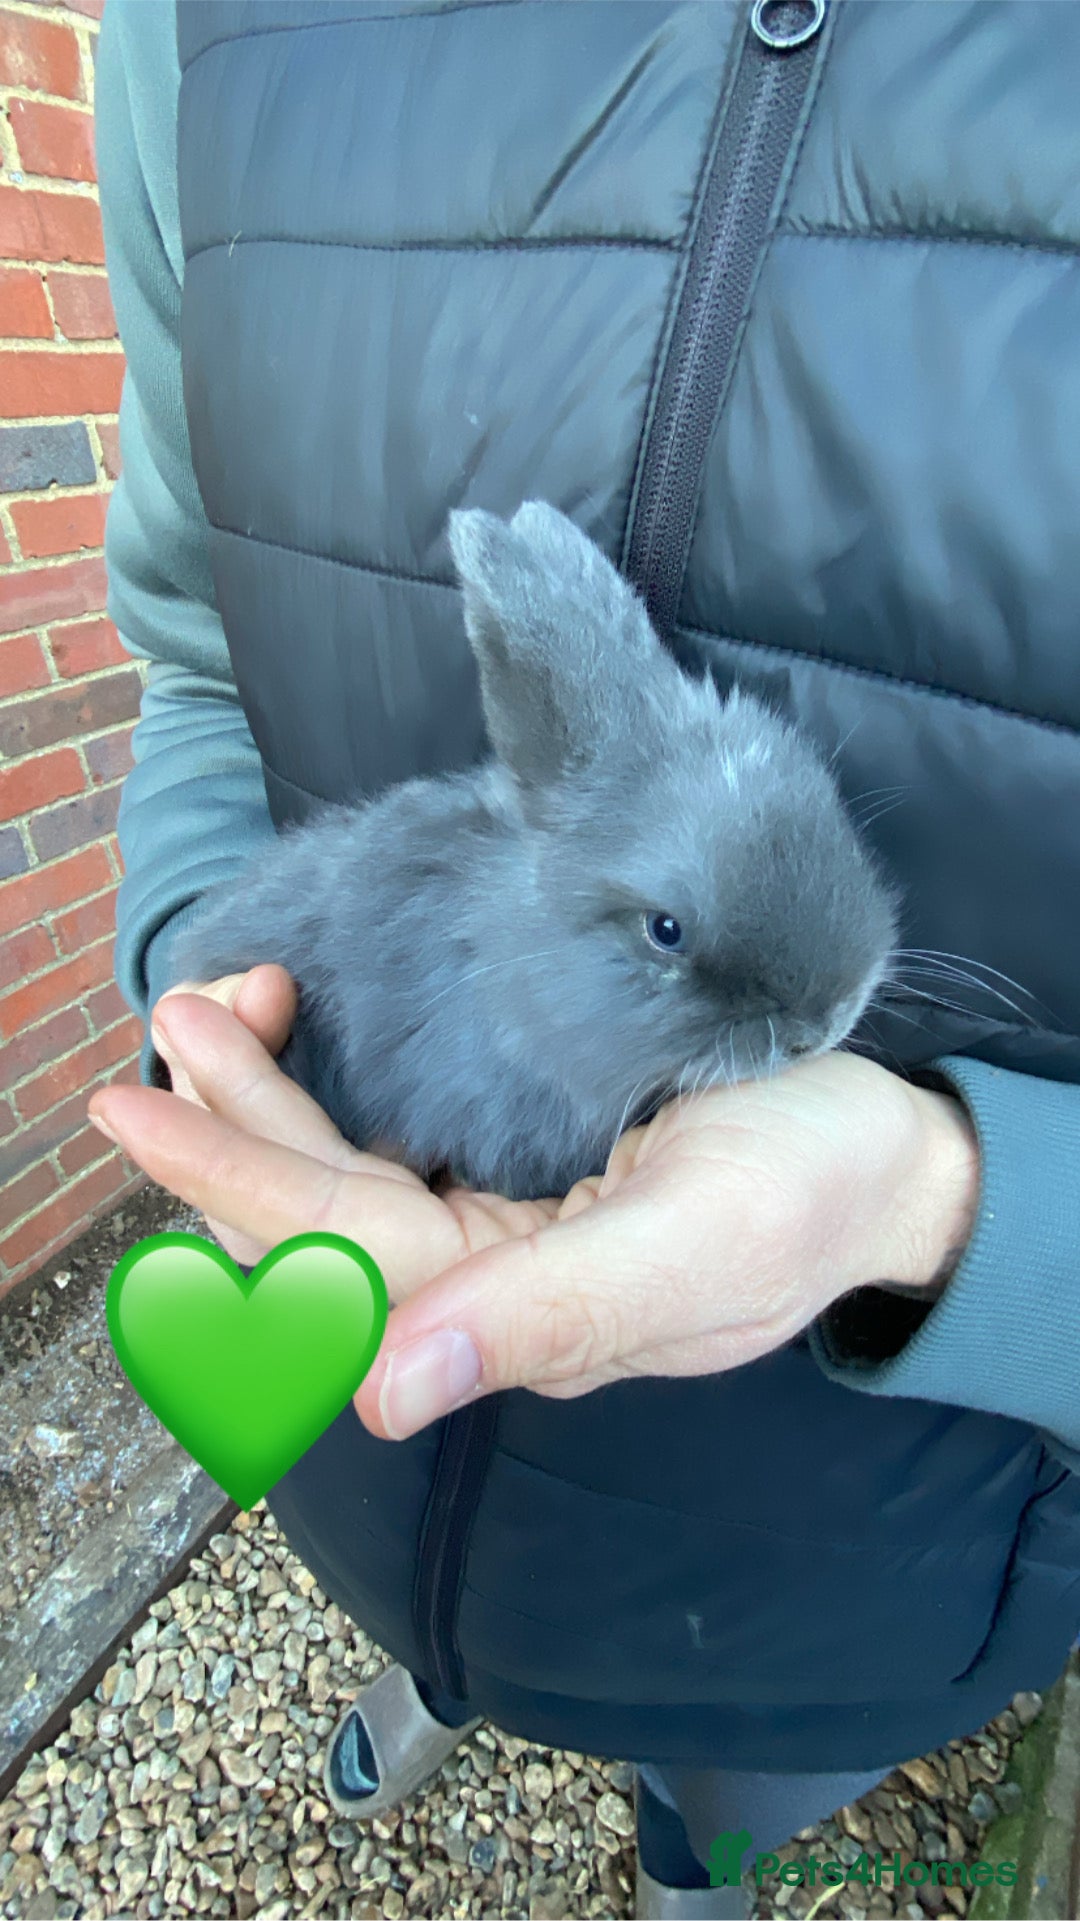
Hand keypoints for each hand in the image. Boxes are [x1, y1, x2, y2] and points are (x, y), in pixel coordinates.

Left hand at [88, 992, 979, 1441]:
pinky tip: (291, 1061)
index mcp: (524, 1320)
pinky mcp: (521, 1200)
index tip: (144, 1099)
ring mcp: (502, 1250)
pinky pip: (384, 1172)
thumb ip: (551, 1315)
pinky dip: (320, 1114)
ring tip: (207, 1016)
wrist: (893, 1161)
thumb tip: (384, 1397)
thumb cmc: (815, 1187)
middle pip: (323, 1223)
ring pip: (342, 1194)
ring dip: (260, 1114)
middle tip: (178, 1011)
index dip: (237, 1175)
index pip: (345, 1253)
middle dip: (231, 1126)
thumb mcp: (699, 1241)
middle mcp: (491, 1296)